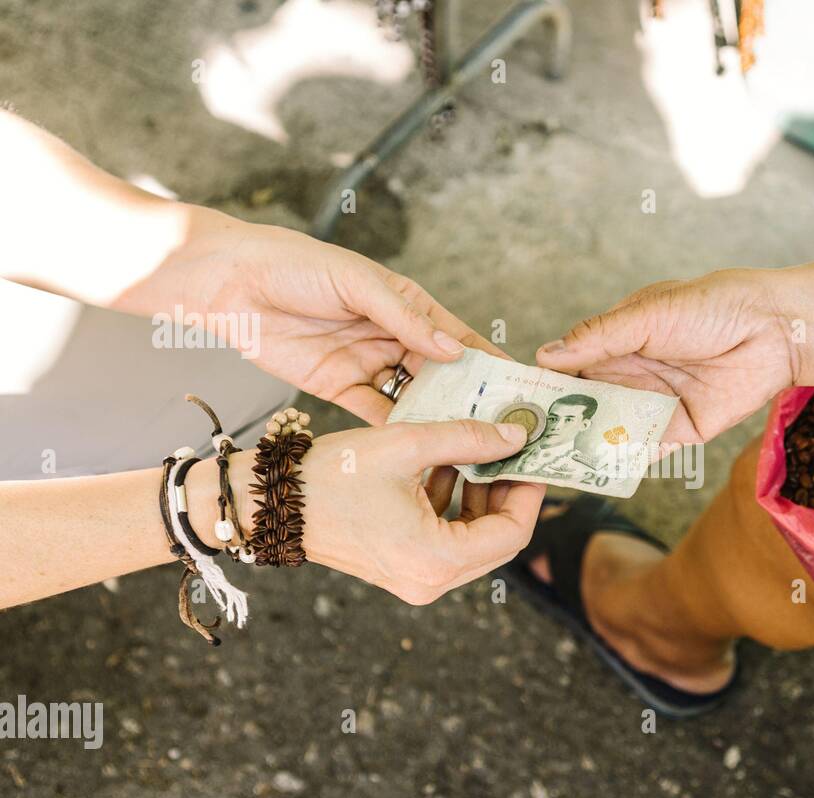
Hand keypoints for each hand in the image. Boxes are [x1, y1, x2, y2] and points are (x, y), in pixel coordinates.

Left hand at [179, 209, 506, 423]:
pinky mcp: (339, 387)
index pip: (458, 338)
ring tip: (468, 445)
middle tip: (501, 428)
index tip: (518, 388)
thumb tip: (454, 351)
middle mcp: (394, 335)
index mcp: (407, 304)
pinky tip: (420, 447)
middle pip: (442, 375)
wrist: (226, 282)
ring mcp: (368, 363)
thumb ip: (406, 320)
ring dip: (438, 418)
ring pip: (414, 398)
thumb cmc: (293, 264)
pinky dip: (397, 429)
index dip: (489, 363)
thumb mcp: (356, 283)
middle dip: (470, 400)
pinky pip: (376, 413)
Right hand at [230, 419, 542, 603]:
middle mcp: (431, 582)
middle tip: (510, 450)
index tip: (533, 456)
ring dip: (479, 495)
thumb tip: (516, 437)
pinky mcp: (404, 569)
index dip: (529, 491)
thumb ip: (468, 439)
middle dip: (506, 492)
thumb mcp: (407, 446)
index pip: (513, 532)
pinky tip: (444, 465)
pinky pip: (448, 540)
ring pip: (474, 539)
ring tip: (474, 450)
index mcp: (437, 560)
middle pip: (497, 540)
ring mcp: (418, 580)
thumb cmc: (330, 476)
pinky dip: (453, 504)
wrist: (272, 503)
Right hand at [536, 269, 799, 443]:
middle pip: (586, 405)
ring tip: (556, 462)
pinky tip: (601, 469)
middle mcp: (632, 375)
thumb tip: (545, 355)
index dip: (546, 384)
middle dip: (561, 422)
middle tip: (527, 442)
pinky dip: (626, 460)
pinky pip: (647, 450)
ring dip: (588, 444)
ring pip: (612, 431)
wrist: (776, 331)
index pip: (571, 367)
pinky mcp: (682, 432)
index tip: (515, 402)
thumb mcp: (648, 314)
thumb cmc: (712, 306)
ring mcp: (655, 405)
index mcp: (618, 342)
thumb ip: (598, 338)